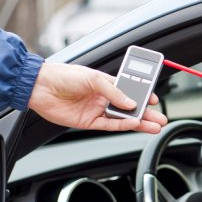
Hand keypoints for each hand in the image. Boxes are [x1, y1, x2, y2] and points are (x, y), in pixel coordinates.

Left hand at [28, 63, 167, 133]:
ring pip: (123, 119)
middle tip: (161, 118)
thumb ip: (114, 91)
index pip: (130, 91)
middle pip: (130, 108)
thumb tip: (131, 103)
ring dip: (139, 123)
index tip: (154, 100)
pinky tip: (134, 125)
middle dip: (147, 113)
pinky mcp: (88, 122)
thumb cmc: (63, 75)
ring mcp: (97, 110)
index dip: (143, 96)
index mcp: (106, 84)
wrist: (39, 87)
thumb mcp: (93, 78)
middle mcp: (103, 98)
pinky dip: (122, 126)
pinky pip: (109, 126)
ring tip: (154, 126)